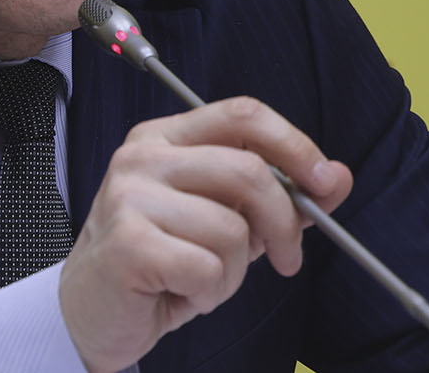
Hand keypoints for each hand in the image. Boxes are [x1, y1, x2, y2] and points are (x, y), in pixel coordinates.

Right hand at [57, 96, 353, 372]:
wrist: (91, 313)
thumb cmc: (159, 261)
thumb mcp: (223, 220)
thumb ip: (276, 195)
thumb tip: (337, 178)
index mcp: (165, 137)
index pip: (243, 115)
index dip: (295, 145)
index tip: (327, 183)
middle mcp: (142, 156)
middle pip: (248, 170)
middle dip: (284, 222)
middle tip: (289, 258)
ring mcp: (129, 196)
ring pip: (232, 229)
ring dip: (235, 270)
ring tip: (204, 278)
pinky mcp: (126, 243)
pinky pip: (207, 267)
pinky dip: (209, 291)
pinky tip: (182, 291)